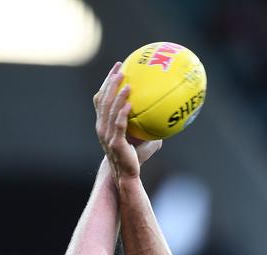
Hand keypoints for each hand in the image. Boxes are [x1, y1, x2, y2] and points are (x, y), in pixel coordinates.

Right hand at [94, 63, 161, 182]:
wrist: (126, 174)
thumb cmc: (133, 157)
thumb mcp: (140, 137)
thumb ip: (147, 124)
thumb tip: (165, 114)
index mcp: (104, 123)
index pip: (101, 99)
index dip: (106, 83)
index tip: (116, 68)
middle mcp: (102, 127)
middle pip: (103, 100)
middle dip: (111, 82)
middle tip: (120, 68)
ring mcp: (107, 135)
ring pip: (110, 110)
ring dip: (118, 95)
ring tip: (127, 82)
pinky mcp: (115, 143)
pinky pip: (119, 125)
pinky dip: (123, 113)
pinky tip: (130, 103)